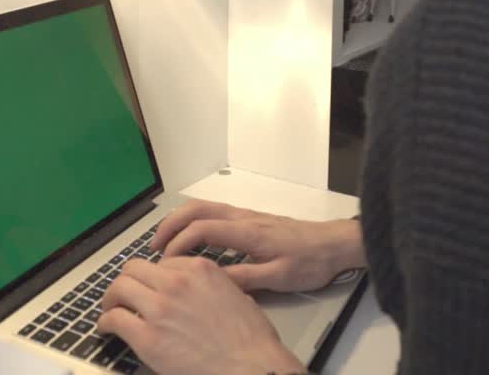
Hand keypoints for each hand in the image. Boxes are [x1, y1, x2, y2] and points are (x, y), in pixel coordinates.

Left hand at [98, 257, 303, 374]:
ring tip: (110, 309)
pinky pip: (114, 319)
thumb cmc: (252, 340)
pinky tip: (107, 329)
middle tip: (123, 295)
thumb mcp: (238, 296)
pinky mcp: (148, 337)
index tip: (149, 287)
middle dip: (127, 282)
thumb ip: (214, 286)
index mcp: (200, 269)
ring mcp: (160, 308)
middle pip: (134, 268)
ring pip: (119, 288)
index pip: (162, 263)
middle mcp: (177, 282)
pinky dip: (105, 323)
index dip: (153, 277)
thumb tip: (202, 293)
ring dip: (111, 299)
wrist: (251, 366)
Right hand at [151, 199, 364, 292]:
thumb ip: (245, 278)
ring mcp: (247, 215)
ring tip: (166, 242)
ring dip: (180, 220)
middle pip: (197, 209)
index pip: (202, 229)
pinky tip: (191, 238)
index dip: (179, 244)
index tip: (166, 264)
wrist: (334, 244)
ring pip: (205, 207)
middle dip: (171, 225)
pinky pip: (215, 212)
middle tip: (154, 248)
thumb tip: (212, 281)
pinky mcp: (251, 219)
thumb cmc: (310, 261)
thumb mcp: (279, 277)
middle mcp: (243, 217)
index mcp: (247, 231)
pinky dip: (194, 220)